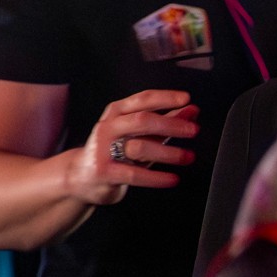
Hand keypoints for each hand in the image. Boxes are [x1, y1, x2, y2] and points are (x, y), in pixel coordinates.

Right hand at [65, 90, 197, 205]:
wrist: (82, 177)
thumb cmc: (115, 151)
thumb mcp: (140, 133)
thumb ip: (165, 121)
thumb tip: (192, 110)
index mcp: (118, 112)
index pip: (143, 99)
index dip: (166, 97)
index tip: (187, 99)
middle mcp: (109, 127)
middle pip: (142, 120)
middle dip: (171, 124)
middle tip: (193, 130)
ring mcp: (103, 149)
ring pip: (139, 147)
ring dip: (168, 152)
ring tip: (188, 157)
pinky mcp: (104, 171)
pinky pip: (134, 174)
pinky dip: (156, 177)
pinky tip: (173, 179)